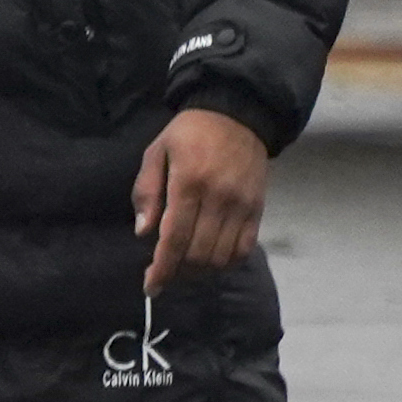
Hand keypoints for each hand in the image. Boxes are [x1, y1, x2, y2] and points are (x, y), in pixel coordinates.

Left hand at [133, 106, 269, 297]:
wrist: (237, 114)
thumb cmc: (188, 134)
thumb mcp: (156, 152)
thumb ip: (147, 191)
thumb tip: (143, 232)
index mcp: (188, 183)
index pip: (174, 238)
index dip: (162, 269)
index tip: (150, 288)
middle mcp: (218, 198)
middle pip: (198, 254)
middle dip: (177, 272)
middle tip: (164, 274)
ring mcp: (242, 205)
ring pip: (221, 257)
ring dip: (200, 272)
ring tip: (184, 269)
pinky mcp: (258, 209)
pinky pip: (244, 249)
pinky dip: (226, 263)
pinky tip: (210, 261)